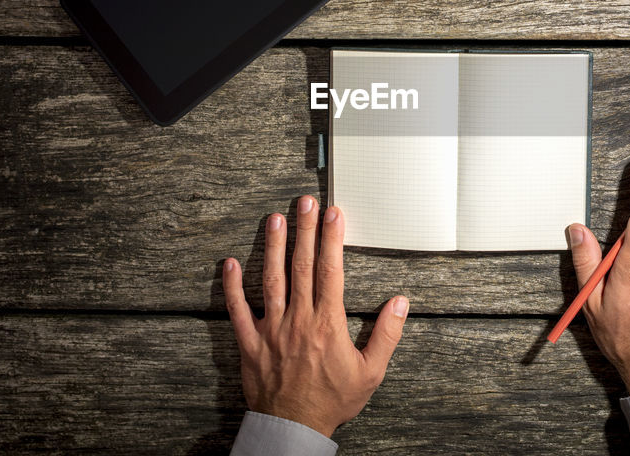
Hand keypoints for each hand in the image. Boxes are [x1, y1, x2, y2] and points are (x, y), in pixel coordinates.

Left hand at [223, 195, 408, 436]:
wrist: (294, 428)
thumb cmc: (332, 401)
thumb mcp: (370, 372)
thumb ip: (386, 335)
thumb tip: (399, 303)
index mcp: (328, 324)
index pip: (331, 271)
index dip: (332, 239)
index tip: (334, 215)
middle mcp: (298, 320)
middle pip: (302, 266)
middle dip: (305, 231)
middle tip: (306, 203)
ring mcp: (272, 329)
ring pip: (272, 280)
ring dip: (274, 247)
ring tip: (275, 219)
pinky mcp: (250, 343)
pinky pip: (238, 310)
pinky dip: (232, 287)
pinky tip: (230, 264)